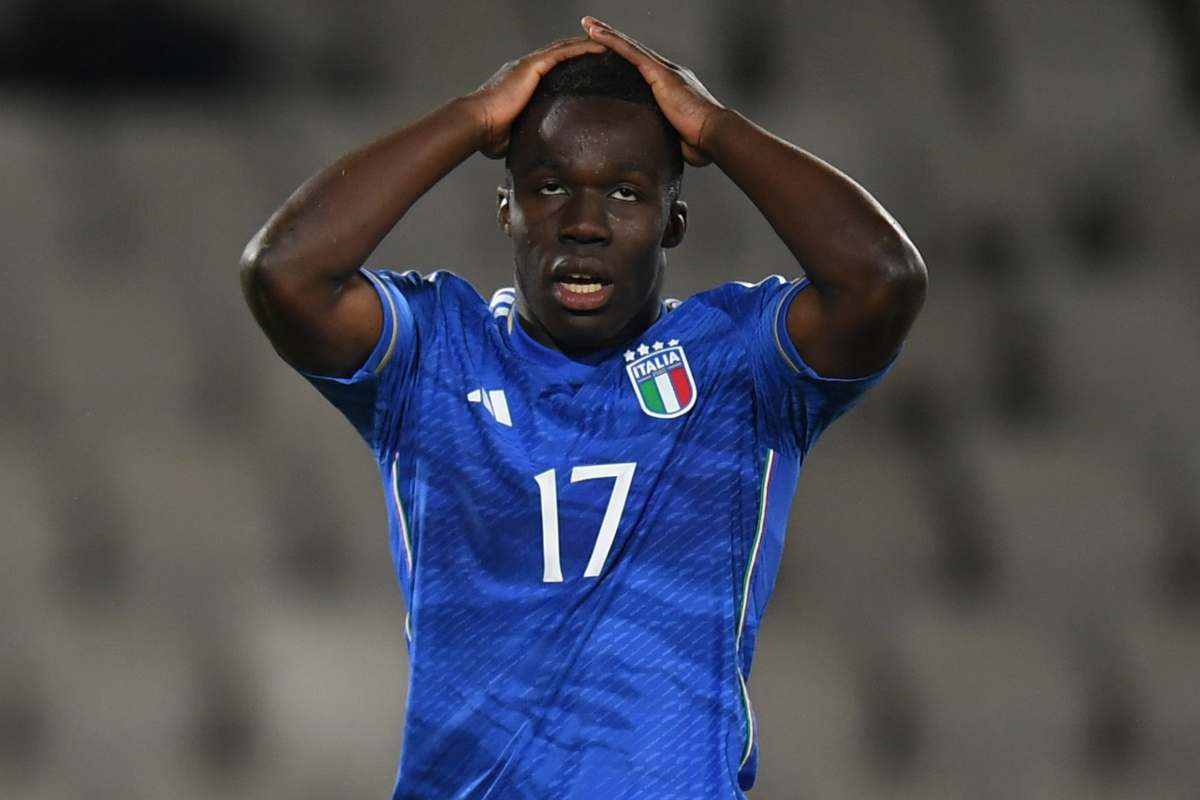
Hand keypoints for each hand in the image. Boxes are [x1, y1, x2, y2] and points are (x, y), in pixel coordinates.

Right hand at [465, 37, 606, 158]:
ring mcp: (528, 65)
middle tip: (603, 55)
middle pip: (559, 54)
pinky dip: (581, 49)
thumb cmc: (489, 134)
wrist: (477, 123)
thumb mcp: (514, 135)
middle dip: (581, 53)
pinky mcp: (531, 66)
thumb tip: (536, 155)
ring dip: (585, 47)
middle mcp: (525, 69)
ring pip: (563, 49)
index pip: (551, 70)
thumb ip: (527, 137)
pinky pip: (562, 53)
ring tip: (607, 47)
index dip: (569, 66)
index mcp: (521, 83)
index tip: (588, 71)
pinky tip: (599, 49)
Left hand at [581, 16, 723, 165]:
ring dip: (606, 33)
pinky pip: (630, 52)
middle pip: (633, 51)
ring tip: (587, 24)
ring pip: (629, 46)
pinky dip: (612, 41)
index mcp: (670, 86)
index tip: (608, 52)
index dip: (625, 57)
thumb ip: (662, 137)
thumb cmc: (700, 141)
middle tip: (591, 27)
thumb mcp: (674, 138)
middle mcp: (667, 72)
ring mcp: (663, 70)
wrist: (713, 133)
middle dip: (611, 38)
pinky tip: (595, 33)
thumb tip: (653, 151)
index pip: (642, 67)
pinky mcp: (659, 73)